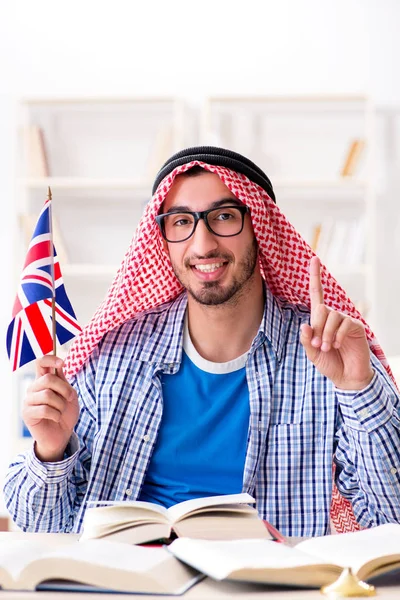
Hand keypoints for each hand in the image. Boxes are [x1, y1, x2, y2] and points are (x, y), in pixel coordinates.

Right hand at [22, 355, 78, 461]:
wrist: (62, 435)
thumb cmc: (66, 414)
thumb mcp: (69, 395)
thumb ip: (63, 381)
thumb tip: (59, 366)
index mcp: (43, 381)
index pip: (41, 363)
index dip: (50, 359)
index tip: (62, 363)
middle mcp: (33, 388)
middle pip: (47, 379)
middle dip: (64, 389)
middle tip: (69, 398)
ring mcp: (28, 400)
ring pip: (47, 395)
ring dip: (60, 404)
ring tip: (61, 411)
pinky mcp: (27, 413)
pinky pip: (44, 409)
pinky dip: (56, 414)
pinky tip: (56, 418)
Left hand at [300, 256, 373, 389]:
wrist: (347, 377)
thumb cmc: (329, 363)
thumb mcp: (312, 353)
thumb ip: (307, 340)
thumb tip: (305, 324)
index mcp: (320, 320)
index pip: (317, 294)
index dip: (315, 277)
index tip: (314, 259)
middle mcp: (333, 317)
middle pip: (321, 309)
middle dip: (317, 328)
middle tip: (318, 345)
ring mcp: (345, 320)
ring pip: (332, 316)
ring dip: (326, 334)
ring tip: (327, 347)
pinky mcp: (356, 326)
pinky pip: (344, 323)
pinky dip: (337, 335)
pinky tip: (337, 345)